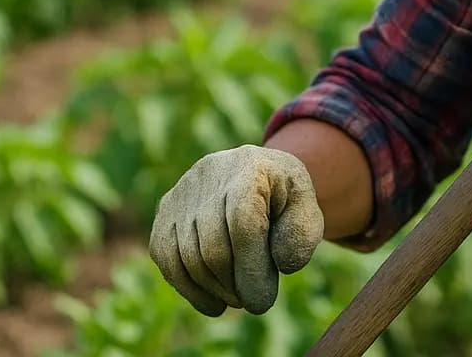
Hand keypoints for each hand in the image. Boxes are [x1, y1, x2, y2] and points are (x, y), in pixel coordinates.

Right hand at [148, 144, 323, 314]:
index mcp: (252, 169)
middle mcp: (211, 173)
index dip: (251, 270)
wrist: (258, 171)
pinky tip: (213, 303)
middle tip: (253, 302)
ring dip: (213, 289)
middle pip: (213, 247)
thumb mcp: (305, 210)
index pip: (243, 226)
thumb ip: (301, 236)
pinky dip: (188, 289)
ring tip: (238, 299)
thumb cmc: (285, 198)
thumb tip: (282, 265)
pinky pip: (166, 257)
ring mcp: (183, 191)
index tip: (262, 301)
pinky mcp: (165, 210)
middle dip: (234, 284)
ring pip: (187, 257)